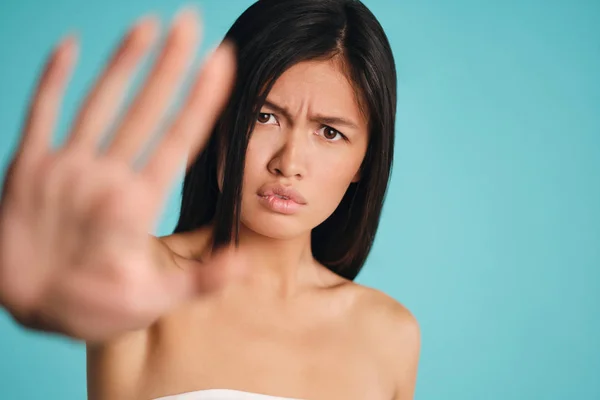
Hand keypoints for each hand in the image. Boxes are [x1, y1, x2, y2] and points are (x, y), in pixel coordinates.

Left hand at [0, 7, 239, 341]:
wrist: (15, 302)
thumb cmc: (90, 305)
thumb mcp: (151, 302)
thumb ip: (199, 279)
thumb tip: (244, 262)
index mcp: (134, 206)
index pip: (179, 141)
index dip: (202, 98)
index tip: (221, 61)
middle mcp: (100, 178)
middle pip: (145, 110)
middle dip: (172, 63)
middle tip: (191, 23)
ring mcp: (60, 167)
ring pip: (99, 103)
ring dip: (125, 61)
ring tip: (148, 24)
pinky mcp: (25, 164)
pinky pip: (40, 111)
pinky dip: (53, 78)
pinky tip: (69, 46)